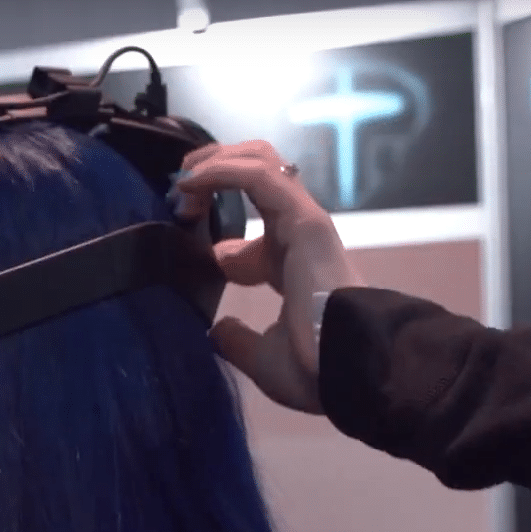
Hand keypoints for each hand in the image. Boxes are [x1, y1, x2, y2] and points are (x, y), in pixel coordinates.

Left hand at [174, 140, 364, 414]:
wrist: (351, 369)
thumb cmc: (315, 369)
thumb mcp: (264, 361)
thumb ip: (239, 342)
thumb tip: (218, 332)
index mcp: (292, 269)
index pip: (254, 239)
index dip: (216, 243)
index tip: (186, 250)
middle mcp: (298, 238)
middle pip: (257, 178)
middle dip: (214, 174)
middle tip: (178, 194)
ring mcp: (303, 222)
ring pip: (260, 162)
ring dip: (214, 162)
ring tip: (182, 179)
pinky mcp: (303, 216)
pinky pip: (258, 175)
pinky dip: (221, 169)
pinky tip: (191, 182)